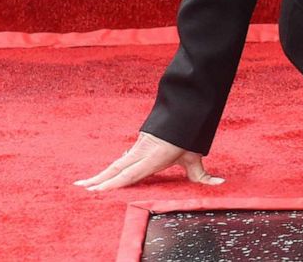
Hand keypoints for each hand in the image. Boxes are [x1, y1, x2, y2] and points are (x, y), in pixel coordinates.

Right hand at [74, 131, 222, 191]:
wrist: (184, 112)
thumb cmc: (189, 138)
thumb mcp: (195, 157)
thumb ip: (204, 175)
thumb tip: (221, 183)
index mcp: (152, 158)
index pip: (129, 174)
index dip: (113, 183)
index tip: (97, 190)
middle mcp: (141, 153)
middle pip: (116, 169)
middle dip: (99, 180)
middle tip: (81, 189)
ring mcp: (138, 147)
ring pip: (116, 163)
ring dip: (100, 174)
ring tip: (83, 184)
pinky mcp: (138, 144)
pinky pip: (122, 158)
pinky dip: (111, 168)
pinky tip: (102, 175)